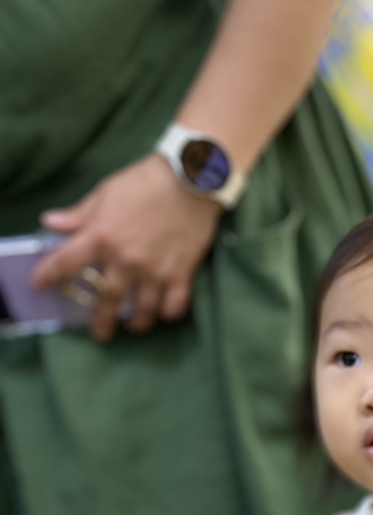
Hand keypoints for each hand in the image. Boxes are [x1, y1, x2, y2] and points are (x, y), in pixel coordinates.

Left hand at [33, 155, 221, 341]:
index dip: (50, 276)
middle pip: (107, 300)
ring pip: (143, 311)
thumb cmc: (144, 182)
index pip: (66, 262)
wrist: (190, 180)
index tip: (41, 286)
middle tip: (100, 334)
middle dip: (102, 322)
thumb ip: (80, 215)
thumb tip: (51, 223)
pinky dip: (168, 313)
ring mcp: (155, 271)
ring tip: (134, 326)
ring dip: (137, 324)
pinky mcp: (181, 274)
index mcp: (102, 236)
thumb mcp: (105, 193)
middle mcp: (126, 260)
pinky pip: (174, 306)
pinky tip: (164, 311)